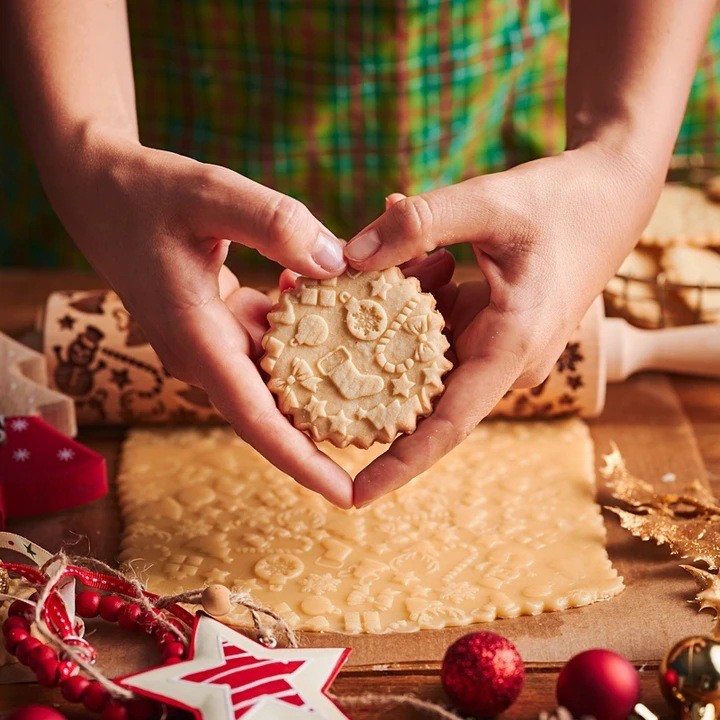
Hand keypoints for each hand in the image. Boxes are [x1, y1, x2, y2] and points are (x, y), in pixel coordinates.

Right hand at [48, 135, 353, 506]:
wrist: (99, 188)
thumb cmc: (144, 192)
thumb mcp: (209, 194)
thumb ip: (273, 224)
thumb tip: (337, 263)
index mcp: (197, 338)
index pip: (255, 419)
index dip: (302, 460)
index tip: (346, 495)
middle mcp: (205, 354)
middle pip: (276, 410)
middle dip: (331, 425)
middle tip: (394, 431)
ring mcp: (211, 342)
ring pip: (279, 377)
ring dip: (327, 375)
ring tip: (387, 373)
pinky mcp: (218, 324)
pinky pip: (272, 345)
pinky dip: (308, 335)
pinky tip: (344, 309)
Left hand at [344, 145, 660, 505]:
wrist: (612, 195)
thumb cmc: (563, 202)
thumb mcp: (490, 202)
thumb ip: (420, 224)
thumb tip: (348, 256)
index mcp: (511, 347)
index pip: (448, 426)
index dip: (400, 465)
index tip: (353, 496)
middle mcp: (503, 361)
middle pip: (420, 393)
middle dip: (361, 380)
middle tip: (300, 354)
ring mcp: (496, 346)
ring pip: (420, 356)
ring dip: (377, 330)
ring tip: (322, 292)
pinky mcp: (489, 327)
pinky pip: (433, 330)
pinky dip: (403, 305)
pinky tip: (384, 263)